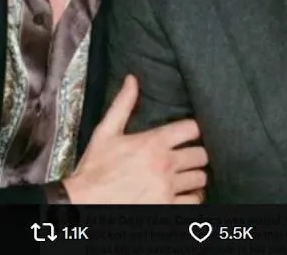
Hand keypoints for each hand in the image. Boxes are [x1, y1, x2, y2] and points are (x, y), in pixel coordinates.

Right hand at [64, 75, 207, 203]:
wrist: (85, 202)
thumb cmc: (94, 169)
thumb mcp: (105, 132)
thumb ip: (122, 104)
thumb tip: (132, 80)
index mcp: (153, 143)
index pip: (192, 129)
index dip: (193, 130)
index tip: (189, 134)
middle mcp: (165, 165)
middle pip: (201, 155)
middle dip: (197, 154)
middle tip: (188, 157)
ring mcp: (168, 188)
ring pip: (200, 179)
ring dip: (195, 177)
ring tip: (186, 176)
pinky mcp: (167, 208)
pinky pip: (194, 202)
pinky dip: (191, 197)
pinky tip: (183, 194)